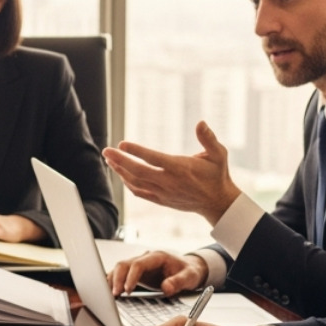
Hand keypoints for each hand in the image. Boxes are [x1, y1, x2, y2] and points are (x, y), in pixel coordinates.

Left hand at [103, 121, 242, 223]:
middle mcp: (168, 182)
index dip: (136, 151)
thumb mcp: (219, 154)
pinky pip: (139, 193)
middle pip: (138, 171)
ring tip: (110, 160)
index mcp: (180, 168)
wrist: (217, 202)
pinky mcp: (161, 200)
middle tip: (106, 151)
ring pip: (136, 183)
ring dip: (120, 171)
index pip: (153, 158)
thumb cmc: (217, 175)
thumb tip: (201, 123)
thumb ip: (209, 139)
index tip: (121, 143)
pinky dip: (128, 184)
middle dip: (119, 160)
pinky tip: (121, 174)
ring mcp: (163, 193)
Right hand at [109, 251, 206, 296]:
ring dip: (112, 280)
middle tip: (115, 294)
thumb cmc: (189, 271)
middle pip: (124, 264)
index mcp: (157, 257)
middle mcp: (145, 258)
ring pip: (119, 268)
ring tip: (109, 295)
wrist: (189, 268)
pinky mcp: (136, 272)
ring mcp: (139, 265)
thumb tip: (166, 288)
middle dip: (117, 279)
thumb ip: (178, 282)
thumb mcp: (190, 277)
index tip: (127, 291)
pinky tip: (110, 292)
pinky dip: (114, 282)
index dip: (130, 277)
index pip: (138, 264)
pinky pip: (121, 274)